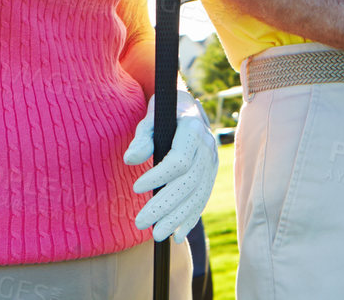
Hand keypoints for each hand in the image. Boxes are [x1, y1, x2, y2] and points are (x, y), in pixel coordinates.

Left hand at [125, 89, 219, 241]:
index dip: (158, 176)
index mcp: (193, 128)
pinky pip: (203, 197)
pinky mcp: (211, 173)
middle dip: (165, 205)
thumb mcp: (150, 118)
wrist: (186, 108)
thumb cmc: (164, 113)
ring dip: (177, 217)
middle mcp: (207, 146)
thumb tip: (130, 159)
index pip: (179, 160)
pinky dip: (191, 217)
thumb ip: (142, 138)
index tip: (135, 187)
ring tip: (157, 235)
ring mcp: (212, 161)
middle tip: (140, 223)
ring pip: (197, 193)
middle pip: (188, 182)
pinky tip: (178, 234)